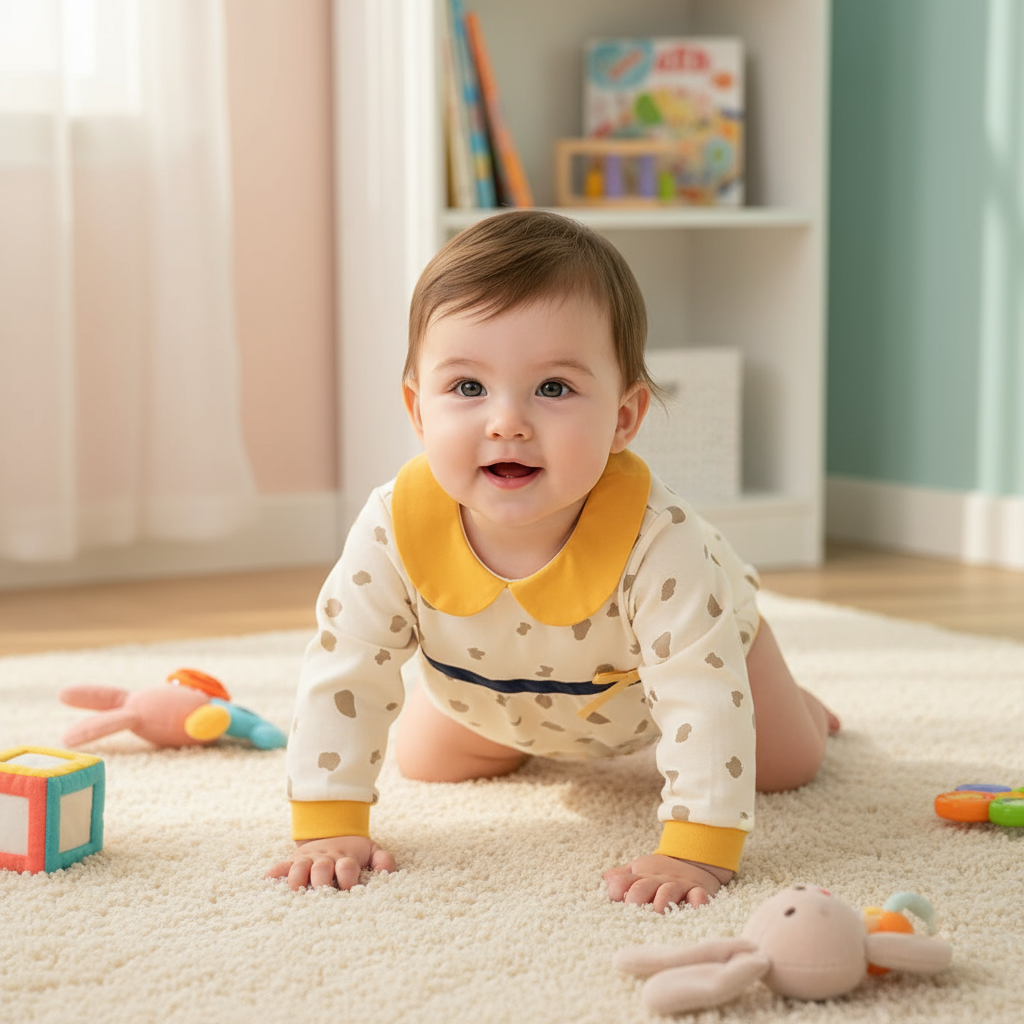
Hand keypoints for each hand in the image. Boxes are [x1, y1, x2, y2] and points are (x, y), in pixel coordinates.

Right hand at [264, 836, 395, 890]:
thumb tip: (387, 873)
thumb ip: (383, 861)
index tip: (350, 890)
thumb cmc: (355, 853)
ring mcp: (308, 860)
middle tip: (322, 892)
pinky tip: (266, 880)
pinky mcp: (294, 862)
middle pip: (322, 868)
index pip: (347, 867)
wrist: (335, 834)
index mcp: (346, 858)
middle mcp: (326, 858)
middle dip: (321, 880)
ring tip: (295, 889)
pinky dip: (274, 872)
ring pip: (300, 867)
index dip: (348, 878)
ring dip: (297, 878)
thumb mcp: (372, 852)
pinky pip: (282, 865)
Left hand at [604, 854, 733, 912]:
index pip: (624, 880)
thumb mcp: (640, 870)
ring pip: (668, 892)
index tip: (614, 898)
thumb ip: (622, 877)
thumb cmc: (660, 873)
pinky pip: (698, 895)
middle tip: (633, 911)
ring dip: (662, 901)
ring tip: (659, 911)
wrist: (695, 860)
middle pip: (643, 887)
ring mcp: (678, 885)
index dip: (617, 888)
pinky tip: (696, 906)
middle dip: (636, 898)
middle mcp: (658, 880)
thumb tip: (606, 880)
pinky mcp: (697, 890)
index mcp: (641, 876)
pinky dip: (698, 901)